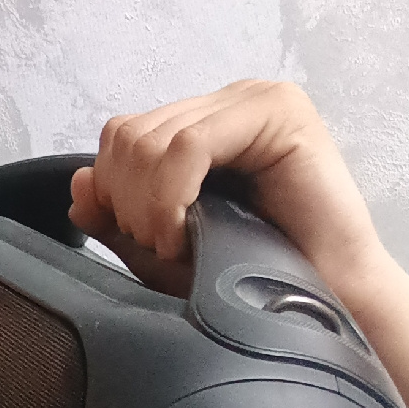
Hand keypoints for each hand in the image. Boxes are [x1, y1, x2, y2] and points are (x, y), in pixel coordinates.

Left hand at [67, 79, 395, 308]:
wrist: (330, 306)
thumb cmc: (256, 282)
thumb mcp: (167, 252)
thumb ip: (119, 217)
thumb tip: (78, 181)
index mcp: (204, 123)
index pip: (123, 136)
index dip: (113, 192)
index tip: (142, 242)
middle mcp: (230, 103)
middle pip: (130, 134)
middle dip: (128, 201)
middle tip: (163, 248)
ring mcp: (257, 100)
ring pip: (154, 138)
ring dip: (150, 204)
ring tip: (180, 245)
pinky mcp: (280, 113)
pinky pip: (189, 144)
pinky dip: (171, 197)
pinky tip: (188, 235)